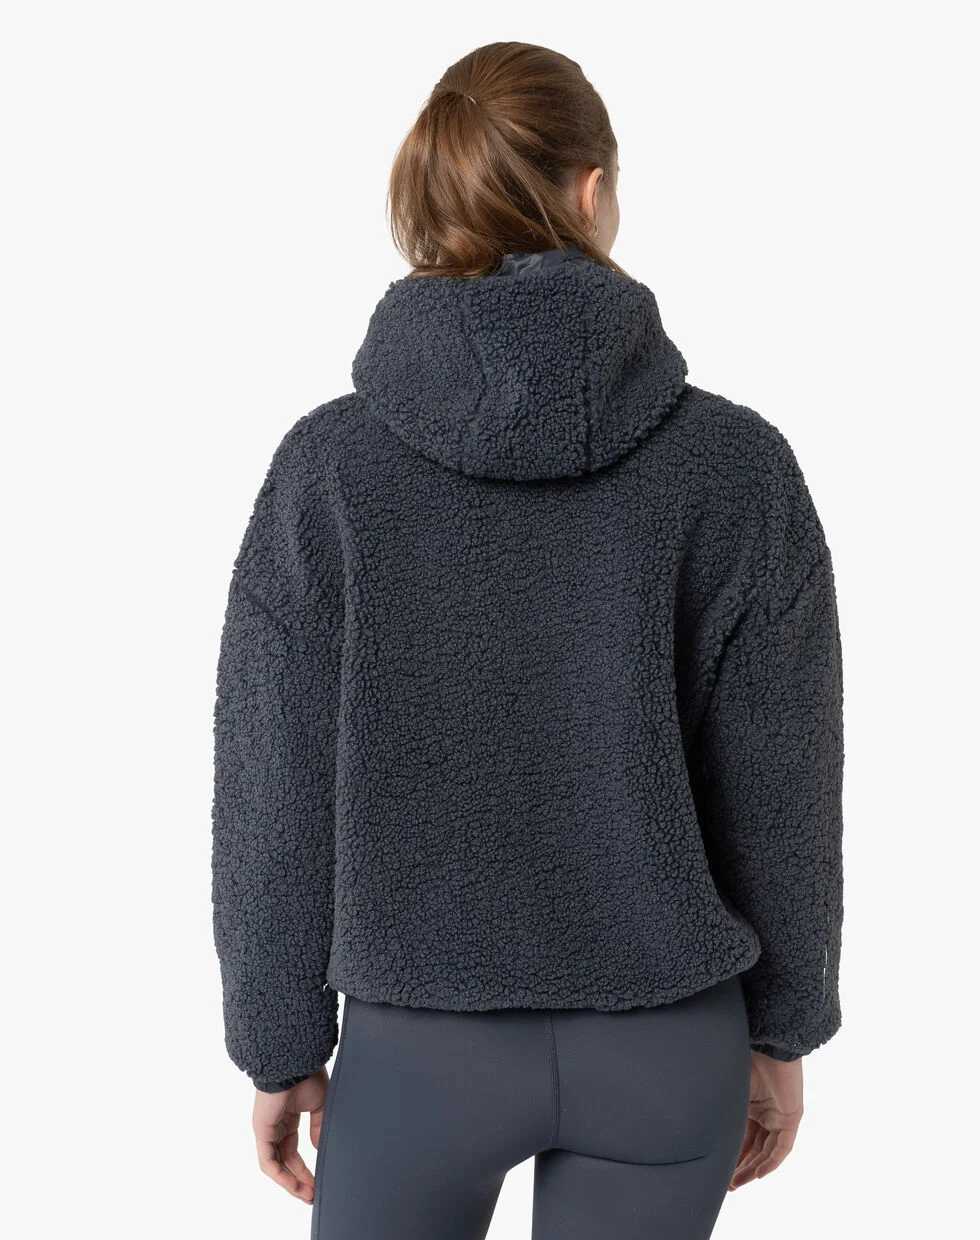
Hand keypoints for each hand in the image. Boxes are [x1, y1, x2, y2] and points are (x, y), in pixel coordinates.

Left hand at [252, 1070, 327, 1202]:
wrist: (296, 1061)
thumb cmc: (307, 1074)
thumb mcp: (319, 1104)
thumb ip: (318, 1127)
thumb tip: (319, 1149)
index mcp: (288, 1118)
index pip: (294, 1151)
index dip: (305, 1169)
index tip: (318, 1182)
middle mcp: (276, 1126)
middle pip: (285, 1161)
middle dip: (299, 1180)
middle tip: (313, 1195)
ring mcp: (267, 1129)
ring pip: (275, 1165)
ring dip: (290, 1182)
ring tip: (307, 1194)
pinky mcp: (262, 1130)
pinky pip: (267, 1160)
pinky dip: (280, 1175)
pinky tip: (294, 1185)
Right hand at [729, 1052, 803, 1188]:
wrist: (768, 1044)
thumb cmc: (744, 1059)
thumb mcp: (727, 1088)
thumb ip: (717, 1106)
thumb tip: (688, 1121)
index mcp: (748, 1104)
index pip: (740, 1136)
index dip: (730, 1154)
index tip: (718, 1170)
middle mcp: (764, 1112)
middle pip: (753, 1147)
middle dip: (740, 1167)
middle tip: (727, 1184)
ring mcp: (778, 1116)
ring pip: (766, 1151)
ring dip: (753, 1169)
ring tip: (737, 1183)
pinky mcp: (791, 1118)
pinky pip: (782, 1147)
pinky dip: (771, 1162)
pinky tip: (758, 1174)